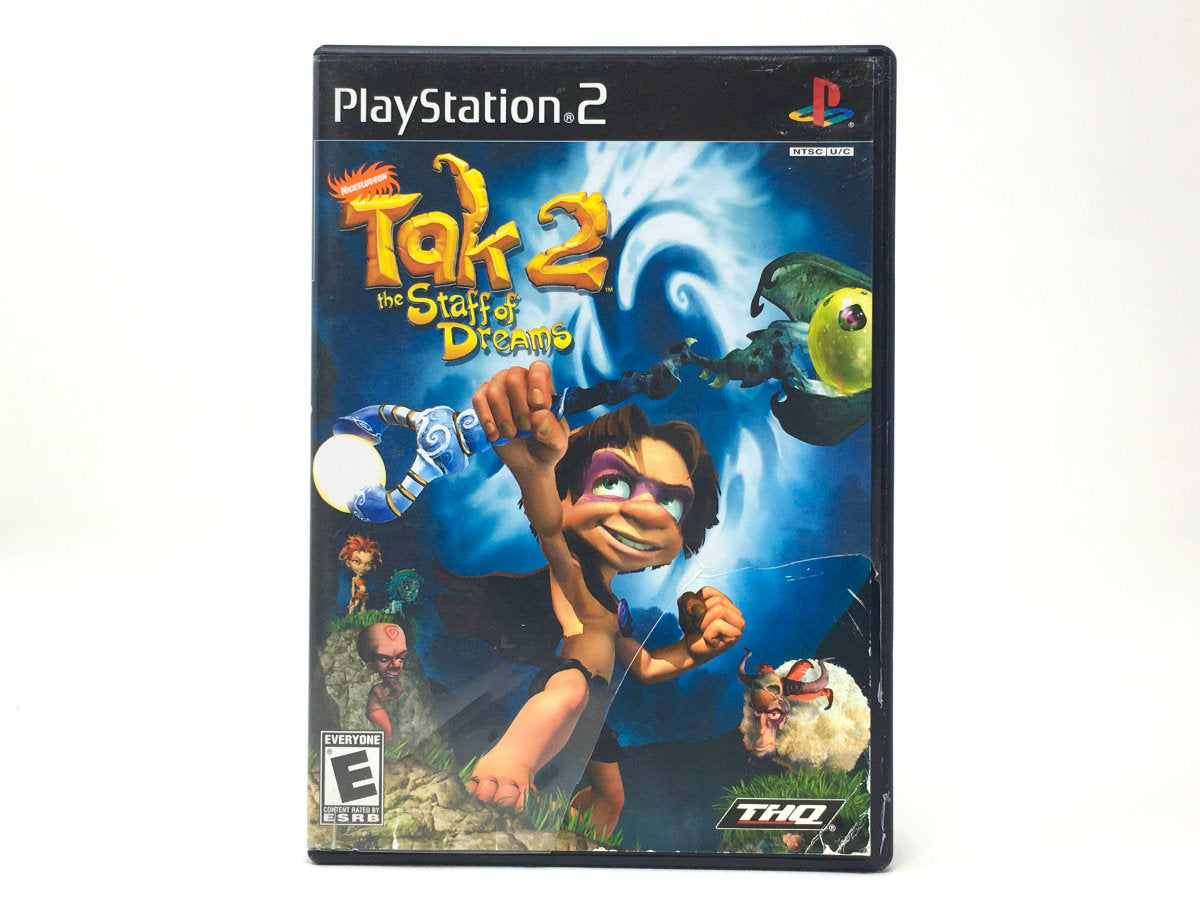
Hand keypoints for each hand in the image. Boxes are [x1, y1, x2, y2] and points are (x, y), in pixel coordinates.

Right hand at [472, 361, 568, 475]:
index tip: (538, 406)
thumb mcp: (557, 444)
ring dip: (503, 416)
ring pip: (495, 389)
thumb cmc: (546, 446)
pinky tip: (495, 435)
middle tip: (525, 429)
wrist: (528, 462)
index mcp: (543, 386)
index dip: (537, 382)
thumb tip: (538, 415)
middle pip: (513, 376)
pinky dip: (486, 419)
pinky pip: (478, 399)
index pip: (538, 368)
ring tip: (511, 435)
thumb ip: (552, 431)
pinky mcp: (484, 400)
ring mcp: (500, 388)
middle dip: (519, 406)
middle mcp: (521, 381)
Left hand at [677, 587, 743, 660]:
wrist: (691, 650)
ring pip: (720, 609)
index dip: (695, 603)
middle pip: (717, 600)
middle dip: (700, 615)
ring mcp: (739, 623)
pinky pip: (718, 625)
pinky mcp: (736, 635)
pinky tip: (710, 641)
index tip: (694, 616)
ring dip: (704, 623)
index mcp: (725, 601)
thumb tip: (698, 606)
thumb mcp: (685, 609)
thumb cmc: (692, 628)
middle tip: (699, 627)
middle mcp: (735, 611)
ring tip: (704, 632)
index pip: (708, 591)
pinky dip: (707, 635)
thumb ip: (688, 600)